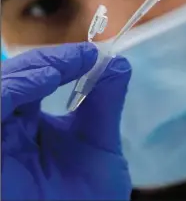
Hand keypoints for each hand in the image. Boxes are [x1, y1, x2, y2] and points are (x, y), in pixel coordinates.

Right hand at [2, 42, 131, 199]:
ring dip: (31, 70)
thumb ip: (105, 103)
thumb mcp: (99, 146)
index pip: (35, 79)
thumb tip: (119, 64)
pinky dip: (16, 86)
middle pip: (15, 77)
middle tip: (81, 56)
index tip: (90, 54)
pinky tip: (45, 79)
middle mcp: (7, 125)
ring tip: (64, 67)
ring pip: (1, 85)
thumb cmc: (85, 199)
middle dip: (47, 61)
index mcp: (27, 122)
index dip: (60, 61)